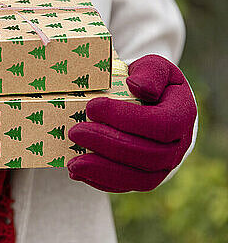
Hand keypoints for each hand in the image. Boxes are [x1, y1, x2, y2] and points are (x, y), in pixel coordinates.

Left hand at [67, 55, 196, 191]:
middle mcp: (179, 145)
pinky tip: (78, 172)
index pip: (160, 124)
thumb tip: (137, 86)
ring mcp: (165, 166)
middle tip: (74, 132)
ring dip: (103, 171)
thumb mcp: (152, 67)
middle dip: (107, 144)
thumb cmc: (149, 82)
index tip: (92, 107)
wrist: (154, 104)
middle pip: (147, 155)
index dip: (125, 118)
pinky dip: (102, 182)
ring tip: (72, 163)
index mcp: (182, 114)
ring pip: (139, 178)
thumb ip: (150, 72)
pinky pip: (127, 186)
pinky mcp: (147, 177)